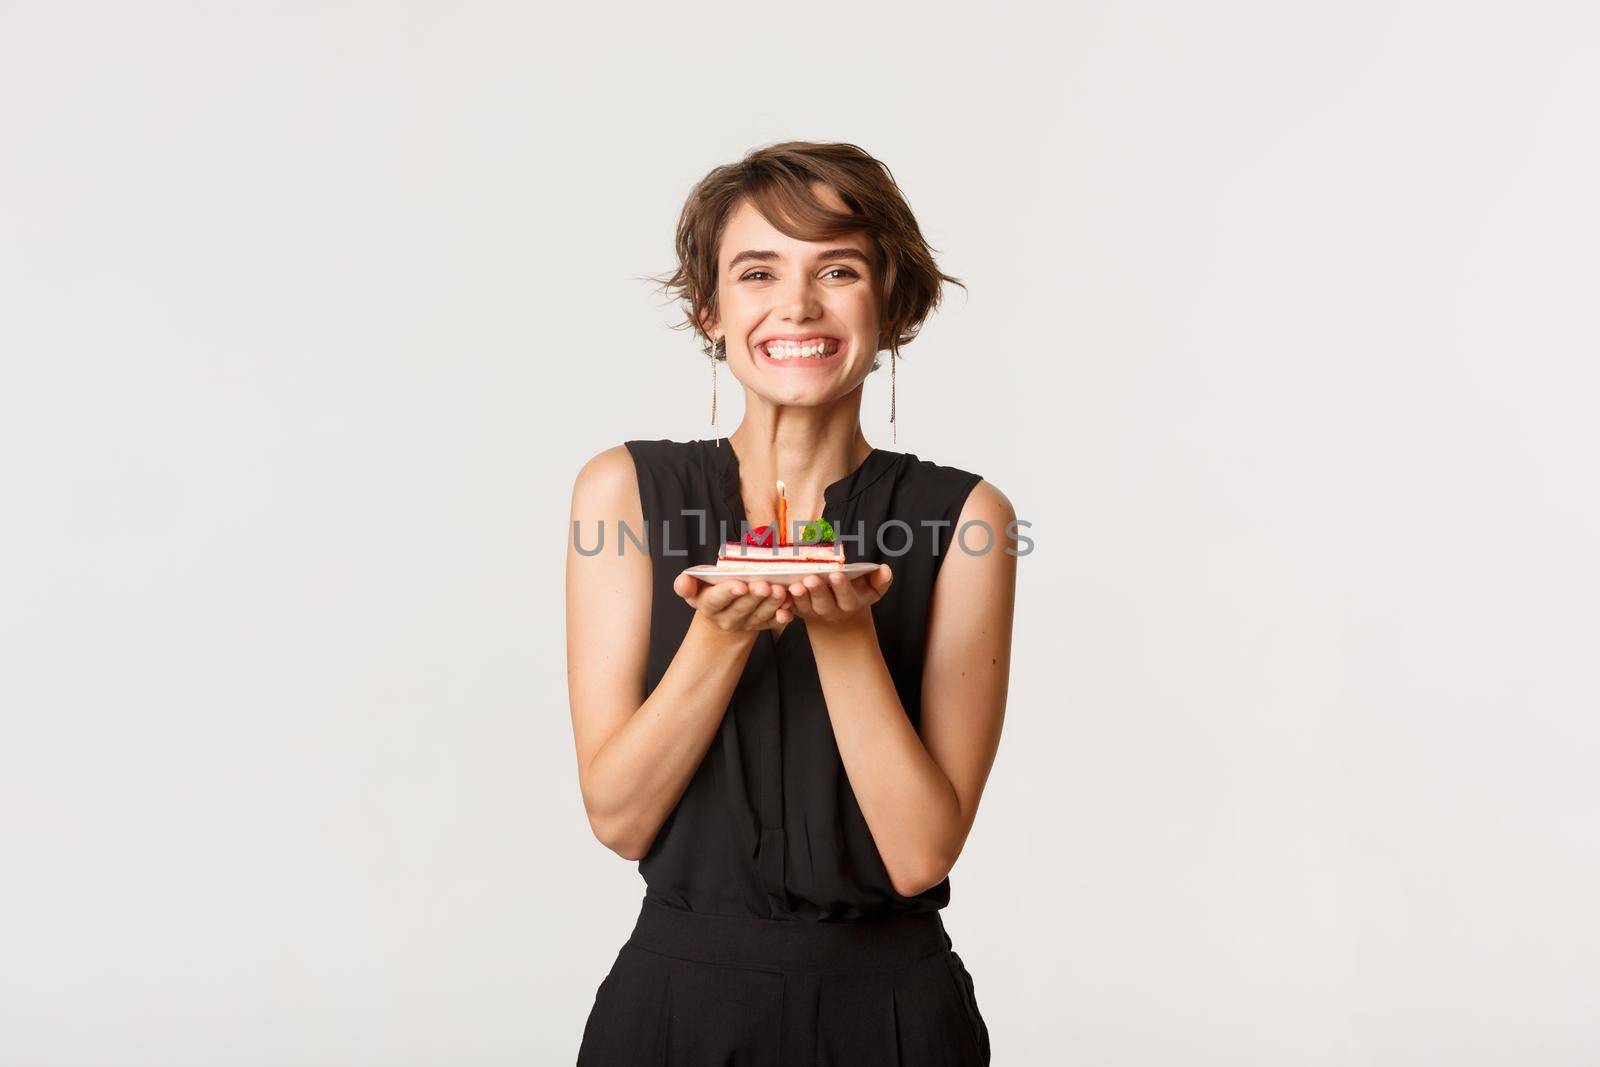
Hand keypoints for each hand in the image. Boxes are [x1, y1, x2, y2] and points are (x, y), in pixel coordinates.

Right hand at [673, 572, 792, 633]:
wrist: (725, 611)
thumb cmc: (711, 590)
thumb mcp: (695, 586)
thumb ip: (686, 583)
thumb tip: (683, 583)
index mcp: (709, 605)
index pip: (716, 599)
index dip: (728, 592)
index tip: (740, 584)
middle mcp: (727, 618)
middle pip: (742, 608)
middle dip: (755, 596)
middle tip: (765, 585)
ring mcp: (747, 623)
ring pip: (761, 615)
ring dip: (772, 604)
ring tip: (781, 590)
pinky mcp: (764, 625)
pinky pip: (774, 623)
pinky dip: (783, 616)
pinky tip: (789, 609)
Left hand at [787, 564, 893, 630]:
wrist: (838, 619)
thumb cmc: (855, 594)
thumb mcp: (869, 590)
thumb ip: (879, 581)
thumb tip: (885, 570)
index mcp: (851, 604)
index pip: (848, 597)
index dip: (842, 587)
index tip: (837, 575)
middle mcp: (832, 610)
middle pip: (824, 603)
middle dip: (818, 591)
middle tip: (811, 579)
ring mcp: (813, 613)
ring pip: (805, 607)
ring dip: (799, 597)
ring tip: (794, 586)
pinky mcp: (798, 612)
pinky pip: (789, 610)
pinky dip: (784, 605)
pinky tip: (779, 594)